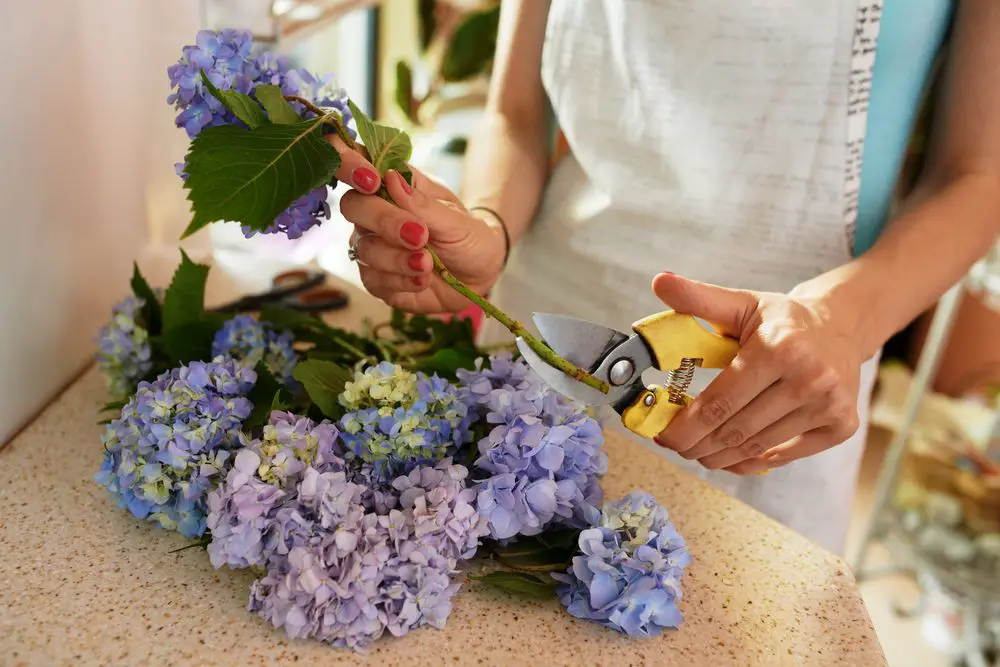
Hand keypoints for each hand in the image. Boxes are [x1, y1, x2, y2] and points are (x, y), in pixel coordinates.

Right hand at [330, 136, 506, 312]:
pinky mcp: (376, 279)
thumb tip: (390, 178)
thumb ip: (423, 204)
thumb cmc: (469, 239)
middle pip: (354, 206)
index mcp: (395, 186)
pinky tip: (422, 280)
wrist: (479, 277)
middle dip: (384, 221)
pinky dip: (400, 281)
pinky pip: (374, 279)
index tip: (371, 180)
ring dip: (398, 258)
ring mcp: (373, 246)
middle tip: (419, 235)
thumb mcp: (457, 221)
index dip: (352, 165)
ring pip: (365, 248)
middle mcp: (377, 213)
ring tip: (429, 263)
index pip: (360, 166)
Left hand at [650, 272, 868, 474]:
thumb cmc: (783, 321)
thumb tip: (660, 282)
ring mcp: (828, 405)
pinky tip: (729, 457)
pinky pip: (784, 456)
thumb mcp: (742, 304)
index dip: (686, 425)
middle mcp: (809, 378)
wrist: (841, 327)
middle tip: (676, 446)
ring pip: (757, 447)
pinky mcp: (841, 426)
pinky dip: (750, 462)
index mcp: (779, 348)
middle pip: (736, 429)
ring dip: (720, 456)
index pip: (720, 401)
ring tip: (698, 451)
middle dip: (697, 444)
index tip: (663, 435)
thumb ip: (698, 297)